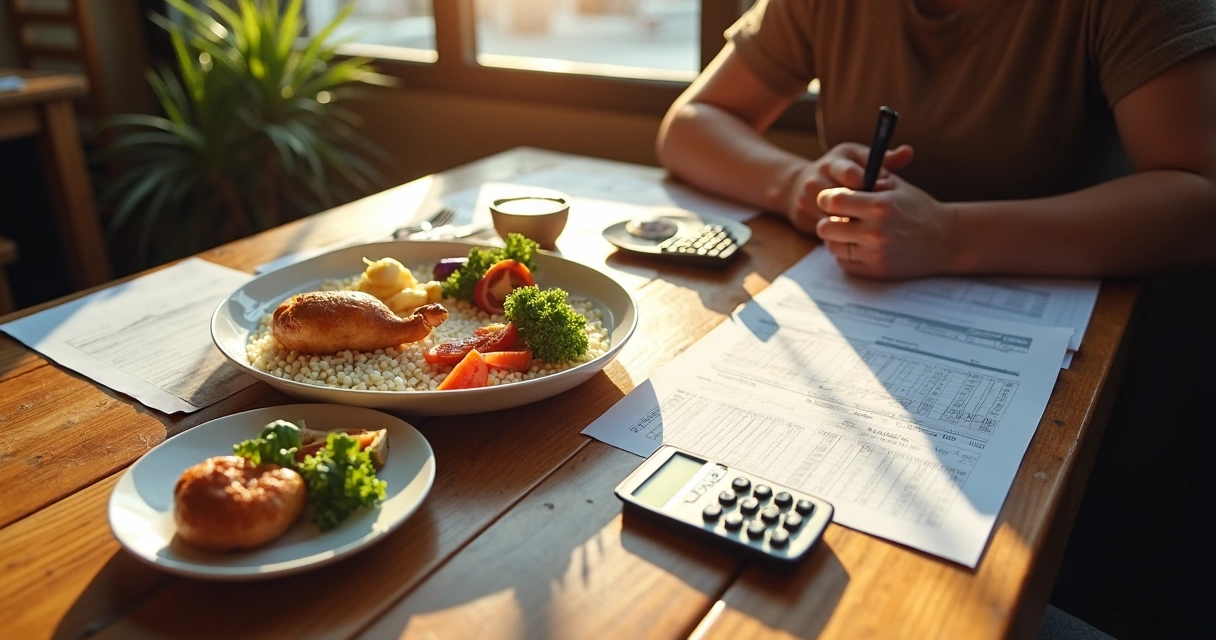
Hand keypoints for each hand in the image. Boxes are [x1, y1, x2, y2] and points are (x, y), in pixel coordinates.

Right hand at [787, 143, 913, 232]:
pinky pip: (826, 231)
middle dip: (860, 208)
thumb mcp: (857, 160)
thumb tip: (908, 152)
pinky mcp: (802, 218)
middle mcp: (814, 180)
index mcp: (832, 162)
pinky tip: (853, 232)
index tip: (879, 192)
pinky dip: (841, 233)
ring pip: (835, 218)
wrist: (797, 187)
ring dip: (852, 223)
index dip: (869, 186)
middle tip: (875, 214)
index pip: (852, 175)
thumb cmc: (838, 171)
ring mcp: (805, 200)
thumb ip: (883, 160)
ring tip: (867, 224)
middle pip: (843, 200)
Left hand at [815, 172, 959, 278]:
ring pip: (832, 247)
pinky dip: (847, 254)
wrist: (946, 240)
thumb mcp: (897, 188)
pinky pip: (844, 263)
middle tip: (837, 217)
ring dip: (836, 238)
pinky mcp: (876, 271)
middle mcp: (875, 232)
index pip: (834, 201)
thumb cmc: (920, 210)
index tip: (830, 198)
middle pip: (826, 227)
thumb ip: (866, 183)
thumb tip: (835, 185)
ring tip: (850, 231)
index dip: (828, 198)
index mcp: (880, 206)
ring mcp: (875, 254)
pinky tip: (859, 245)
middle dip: (828, 219)